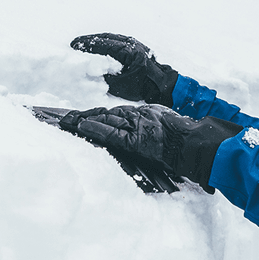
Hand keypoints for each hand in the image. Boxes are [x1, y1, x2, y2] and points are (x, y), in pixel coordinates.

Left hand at [60, 105, 240, 190]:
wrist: (193, 145)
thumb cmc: (182, 142)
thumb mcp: (163, 131)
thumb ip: (147, 133)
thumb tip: (132, 138)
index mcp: (144, 116)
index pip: (114, 114)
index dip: (96, 115)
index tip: (80, 118)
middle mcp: (138, 116)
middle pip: (106, 114)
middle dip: (84, 116)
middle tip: (65, 118)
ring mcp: (136, 124)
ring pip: (106, 118)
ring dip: (85, 120)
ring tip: (67, 121)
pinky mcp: (136, 137)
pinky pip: (112, 132)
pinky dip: (95, 128)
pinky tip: (80, 127)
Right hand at [71, 33, 178, 105]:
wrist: (164, 86)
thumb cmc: (144, 87)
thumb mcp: (120, 86)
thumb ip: (104, 77)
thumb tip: (90, 72)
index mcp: (128, 51)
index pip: (103, 45)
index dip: (87, 45)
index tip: (74, 45)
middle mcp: (131, 43)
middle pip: (106, 37)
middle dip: (89, 40)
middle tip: (75, 43)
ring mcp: (135, 43)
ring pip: (111, 37)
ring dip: (98, 40)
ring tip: (84, 43)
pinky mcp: (137, 46)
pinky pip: (118, 40)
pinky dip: (107, 42)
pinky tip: (100, 46)